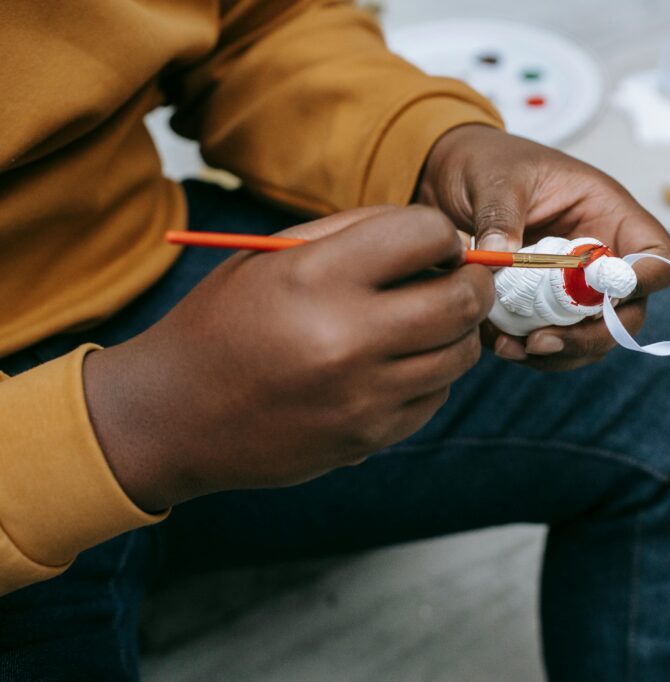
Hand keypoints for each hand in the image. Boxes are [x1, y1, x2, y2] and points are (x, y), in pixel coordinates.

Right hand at [83, 206, 492, 510]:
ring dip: (457, 331)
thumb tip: (436, 235)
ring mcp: (362, 395)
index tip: (433, 245)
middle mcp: (345, 338)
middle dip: (473, 282)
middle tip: (462, 279)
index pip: (424, 234)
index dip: (440, 234)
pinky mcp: (369, 437)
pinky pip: (436, 396)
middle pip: (461, 300)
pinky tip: (401, 363)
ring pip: (459, 353)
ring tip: (429, 321)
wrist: (174, 415)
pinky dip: (432, 374)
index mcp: (315, 277)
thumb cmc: (224, 321)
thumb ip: (353, 233)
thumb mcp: (271, 256)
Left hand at [418, 124, 669, 371]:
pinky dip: (530, 353)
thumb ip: (500, 215)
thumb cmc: (486, 162)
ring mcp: (574, 287)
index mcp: (607, 214)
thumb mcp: (493, 179)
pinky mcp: (543, 309)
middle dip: (591, 335)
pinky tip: (497, 343)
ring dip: (558, 352)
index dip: (646, 280)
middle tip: (541, 341)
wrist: (448, 177)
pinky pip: (553, 342)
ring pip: (591, 337)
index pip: (656, 255)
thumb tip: (500, 257)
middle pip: (628, 312)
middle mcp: (600, 256)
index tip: (608, 295)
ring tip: (510, 348)